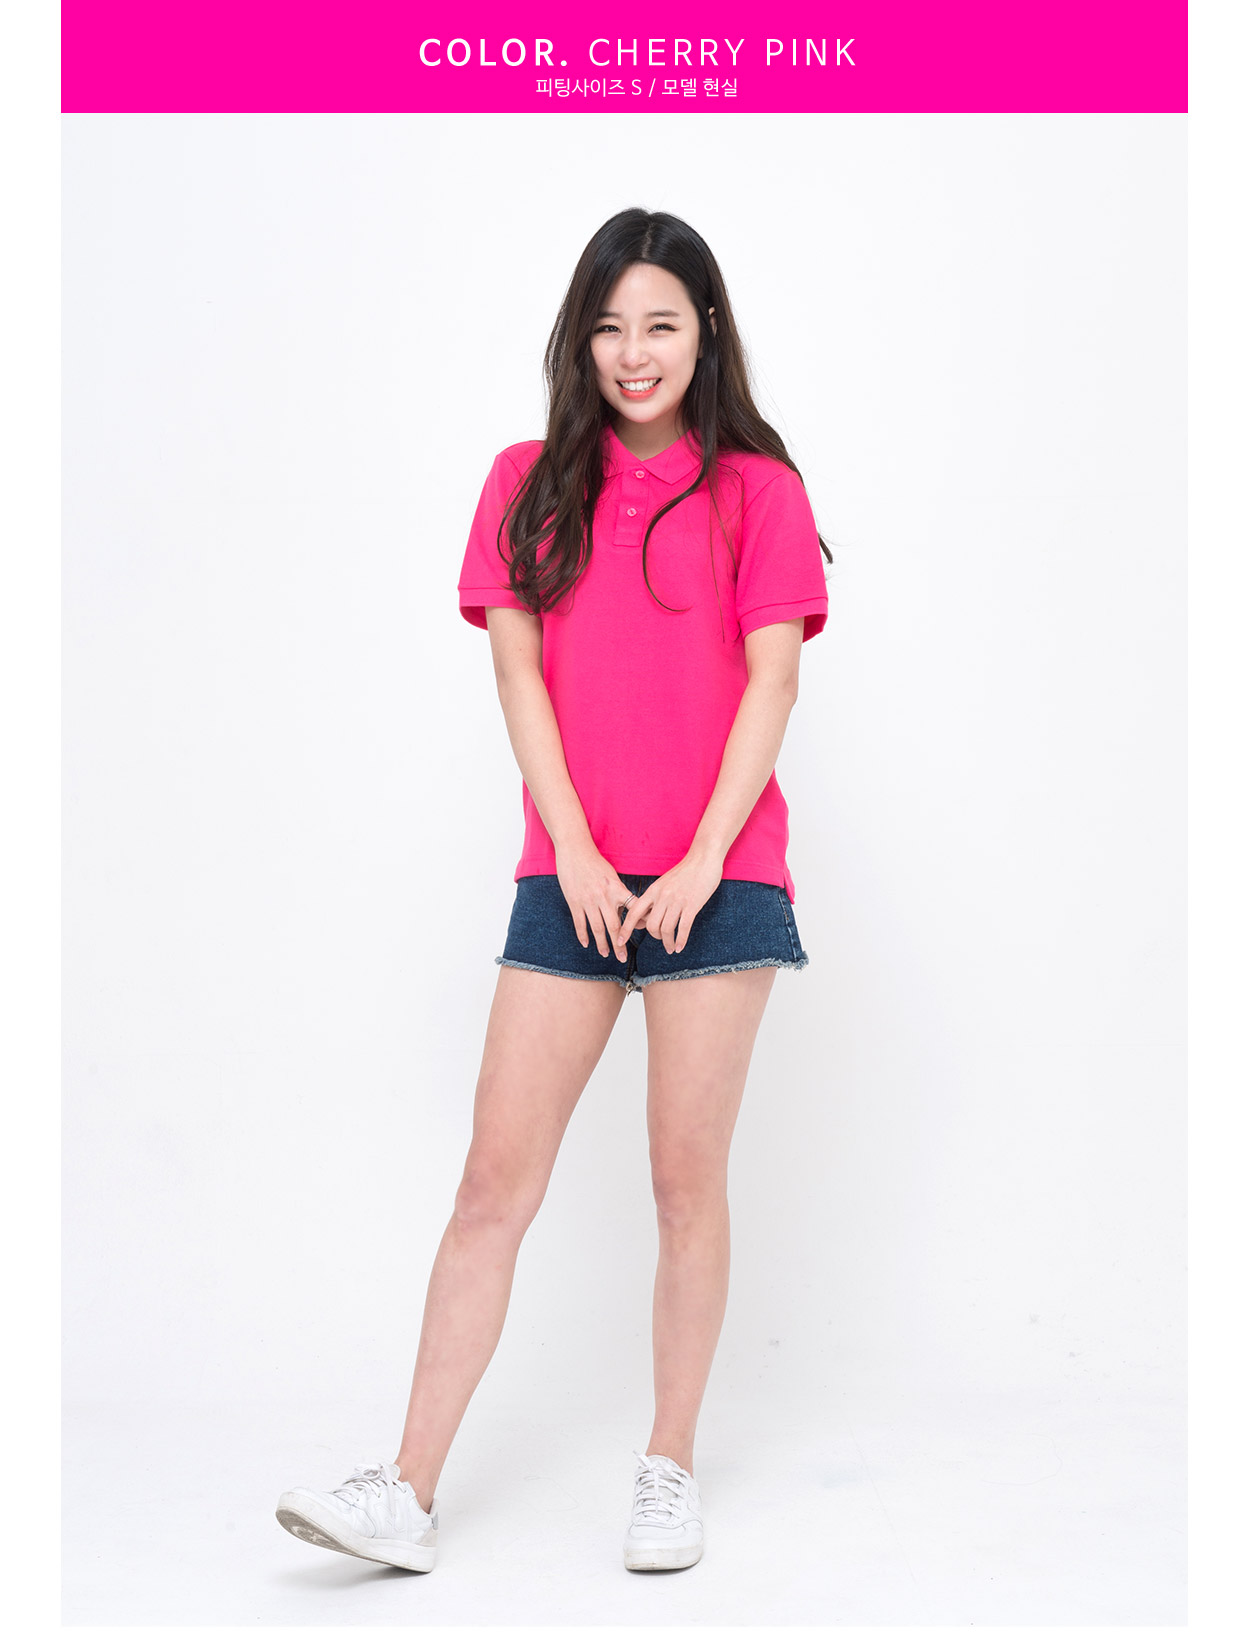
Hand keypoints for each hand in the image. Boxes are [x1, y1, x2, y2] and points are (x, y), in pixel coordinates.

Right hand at [554, 844, 636, 962]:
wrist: (575, 851)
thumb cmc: (596, 863)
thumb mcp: (612, 876)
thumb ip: (619, 894)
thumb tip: (625, 911)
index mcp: (617, 889)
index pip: (631, 910)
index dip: (636, 925)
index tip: (640, 936)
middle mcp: (604, 897)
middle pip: (614, 926)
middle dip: (619, 944)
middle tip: (622, 958)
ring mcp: (588, 900)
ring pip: (596, 928)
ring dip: (601, 944)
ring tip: (605, 954)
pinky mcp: (574, 901)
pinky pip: (579, 923)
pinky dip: (583, 935)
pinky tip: (586, 944)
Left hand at [618, 851, 723, 954]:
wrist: (703, 859)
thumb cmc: (685, 872)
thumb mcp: (663, 883)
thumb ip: (654, 899)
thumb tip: (643, 918)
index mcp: (653, 890)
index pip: (633, 912)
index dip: (625, 929)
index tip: (619, 941)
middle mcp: (662, 897)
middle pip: (651, 925)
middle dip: (654, 936)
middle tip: (661, 939)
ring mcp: (677, 901)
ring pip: (666, 929)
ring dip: (667, 942)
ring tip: (671, 947)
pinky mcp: (692, 905)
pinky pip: (683, 928)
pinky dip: (680, 941)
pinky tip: (680, 947)